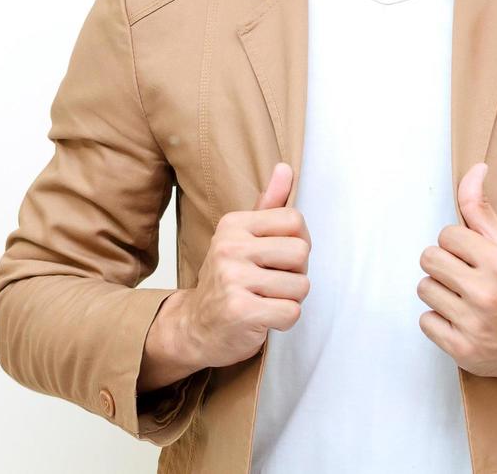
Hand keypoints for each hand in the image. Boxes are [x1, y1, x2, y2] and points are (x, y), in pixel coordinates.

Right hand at [174, 162, 311, 368]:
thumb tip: (286, 168)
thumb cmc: (228, 280)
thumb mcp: (243, 238)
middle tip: (271, 283)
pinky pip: (291, 312)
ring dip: (289, 299)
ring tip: (264, 300)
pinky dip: (284, 321)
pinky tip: (262, 318)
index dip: (297, 243)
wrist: (195, 327)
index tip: (277, 258)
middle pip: (301, 252)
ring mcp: (233, 279)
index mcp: (234, 224)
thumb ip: (268, 205)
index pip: (295, 220)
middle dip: (296, 273)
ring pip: (300, 286)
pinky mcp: (240, 311)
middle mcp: (230, 247)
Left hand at [416, 162, 496, 379]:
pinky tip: (460, 319)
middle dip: (444, 264)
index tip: (471, 255)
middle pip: (429, 260)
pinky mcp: (463, 350)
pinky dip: (439, 320)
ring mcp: (474, 325)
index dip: (456, 243)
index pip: (446, 234)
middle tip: (464, 275)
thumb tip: (474, 169)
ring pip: (425, 289)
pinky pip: (425, 322)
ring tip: (463, 297)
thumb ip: (483, 209)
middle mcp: (488, 294)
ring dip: (439, 292)